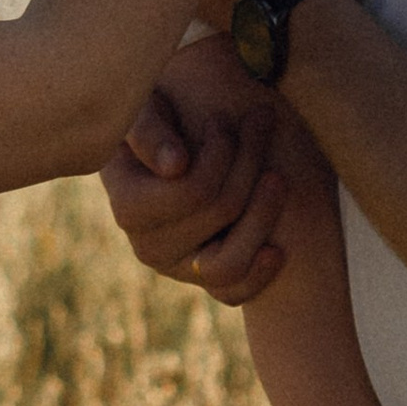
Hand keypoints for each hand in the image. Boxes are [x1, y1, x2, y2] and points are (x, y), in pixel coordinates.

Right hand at [101, 35, 293, 303]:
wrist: (170, 145)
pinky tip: (278, 249)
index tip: (224, 118)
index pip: (191, 190)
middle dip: (248, 161)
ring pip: (228, 263)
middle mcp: (148, 247)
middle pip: (220, 214)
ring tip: (278, 178)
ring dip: (262, 217)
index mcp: (128, 206)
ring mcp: (179, 267)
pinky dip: (258, 276)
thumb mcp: (142, 110)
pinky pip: (233, 295)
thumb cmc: (156, 119)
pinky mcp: (204, 278)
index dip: (219, 152)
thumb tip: (175, 166)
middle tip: (262, 121)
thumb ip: (151, 130)